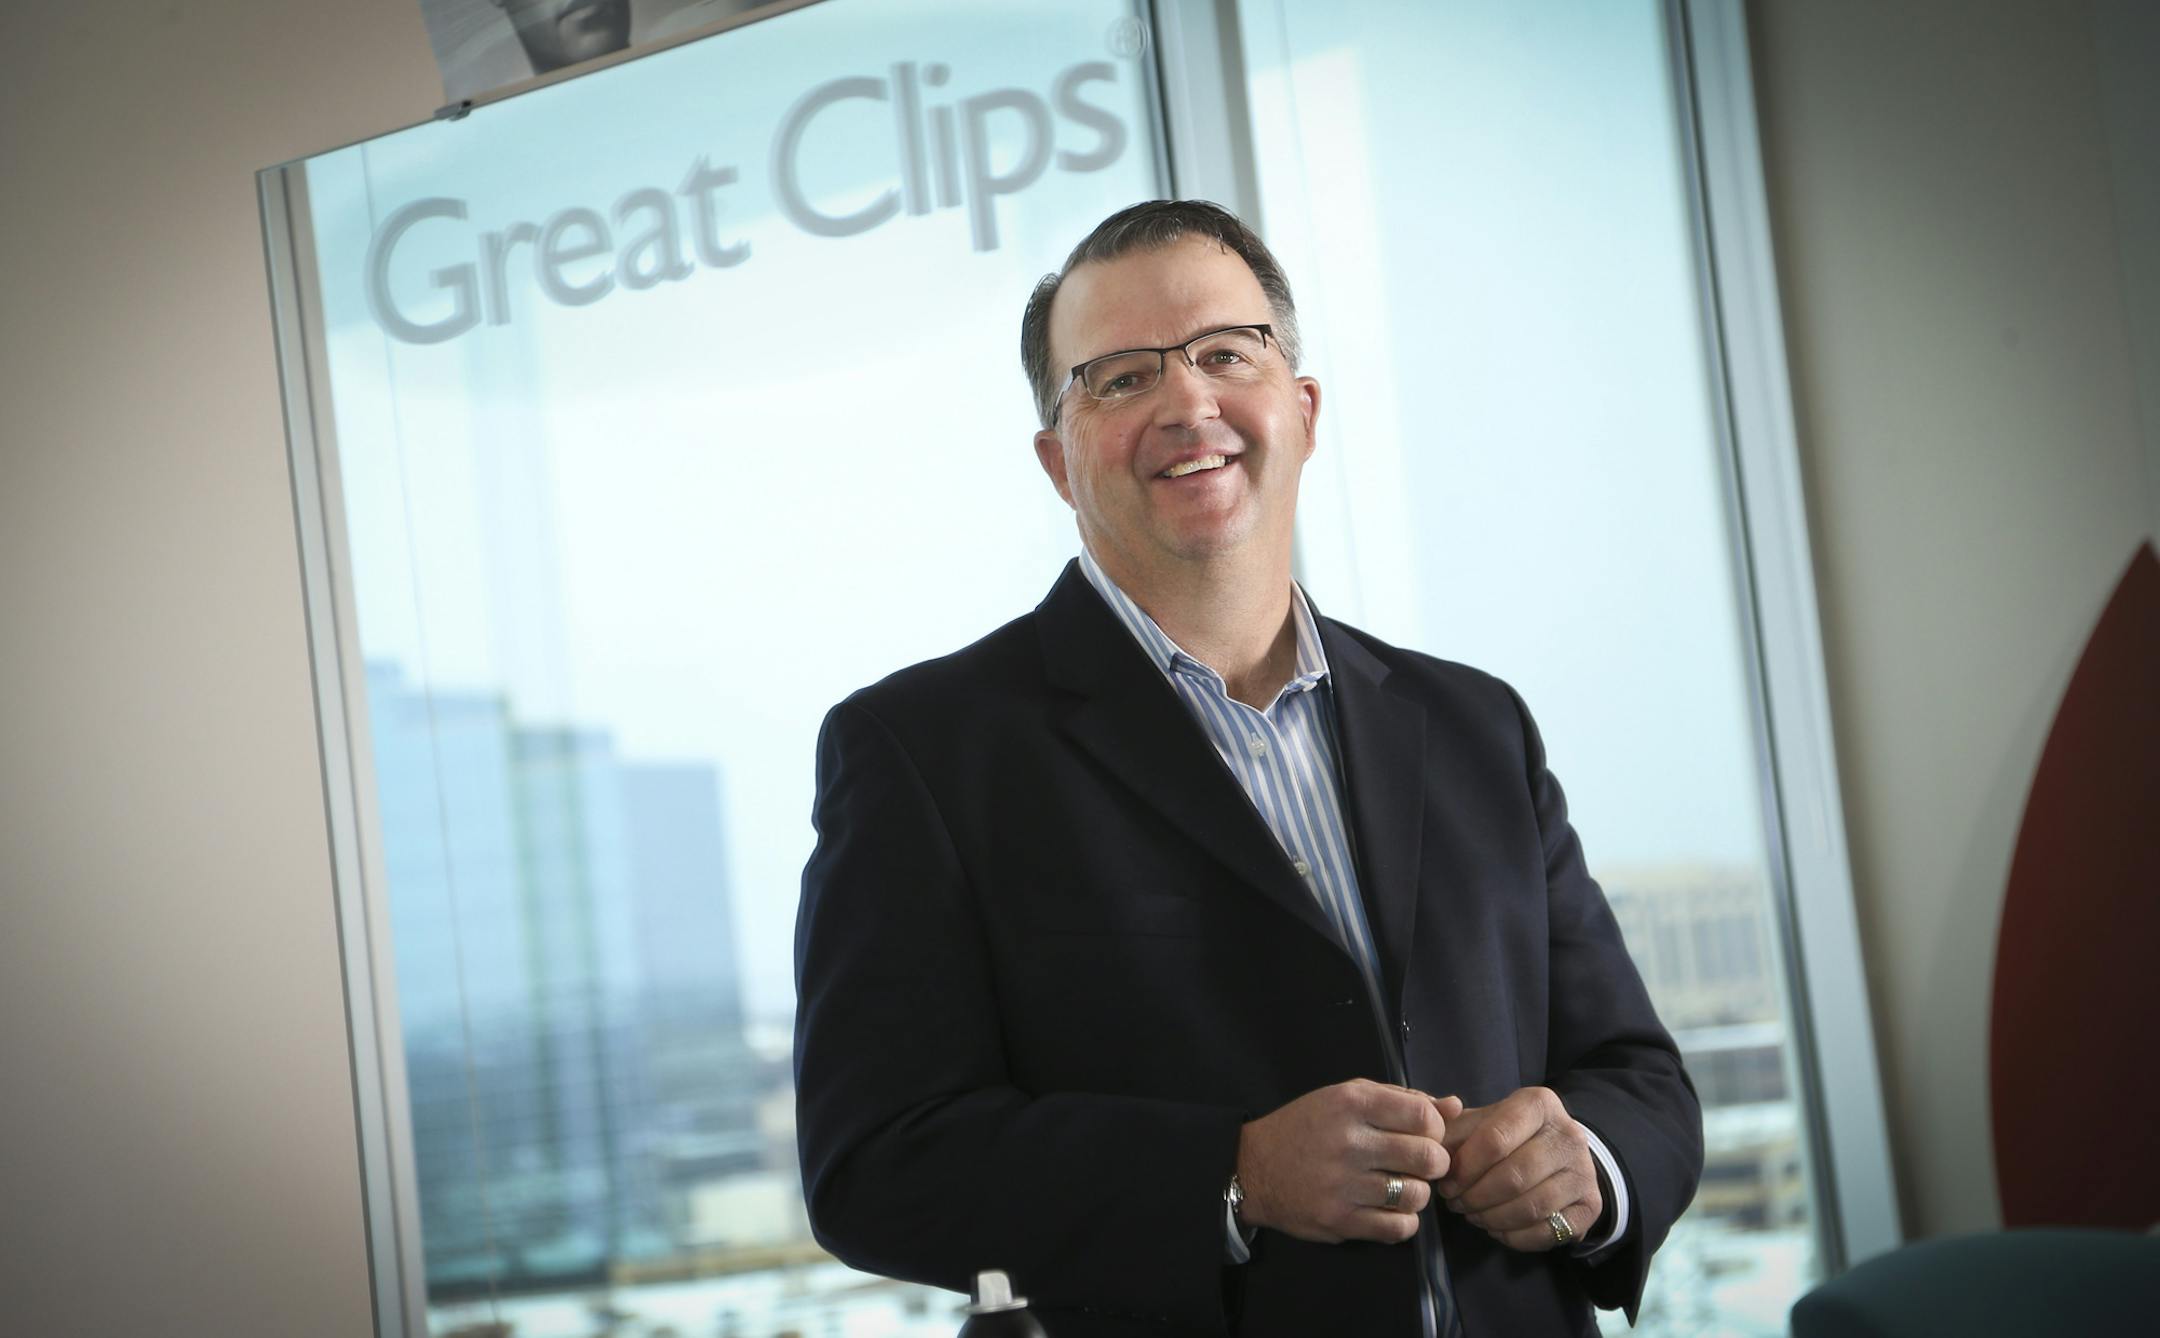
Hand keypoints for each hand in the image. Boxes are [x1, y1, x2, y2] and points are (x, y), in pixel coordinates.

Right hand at [1236, 1079, 1463, 1243]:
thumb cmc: (1307, 1127)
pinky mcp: (1339, 1221)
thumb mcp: (1348, 1098)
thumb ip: (1402, 1099)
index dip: (1435, 1128)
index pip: (1422, 1116)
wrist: (1254, 1168)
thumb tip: (1454, 1106)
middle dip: (1434, 1163)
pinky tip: (1390, 1210)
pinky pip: (1398, 1228)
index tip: (1424, 1135)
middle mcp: (1348, 1142)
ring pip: (1416, 1195)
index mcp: (1351, 1103)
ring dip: (1418, 1193)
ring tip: (1403, 1187)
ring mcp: (1343, 1185)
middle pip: (1426, 1157)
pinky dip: (1404, 1222)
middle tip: (1422, 1165)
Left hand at [1432, 1086, 1600, 1251]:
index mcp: (1539, 1104)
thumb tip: (1432, 1119)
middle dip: (1475, 1196)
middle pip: (1513, 1177)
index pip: (1495, 1139)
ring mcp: (1585, 1172)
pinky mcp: (1591, 1206)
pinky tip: (1497, 1228)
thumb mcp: (1479, 1121)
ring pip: (1531, 1207)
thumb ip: (1449, 1123)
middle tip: (1455, 1203)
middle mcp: (1569, 1134)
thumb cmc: (1507, 1136)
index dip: (1464, 1168)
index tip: (1446, 1182)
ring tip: (1472, 1215)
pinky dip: (1515, 1236)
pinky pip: (1548, 1231)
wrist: (1557, 1154)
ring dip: (1492, 1218)